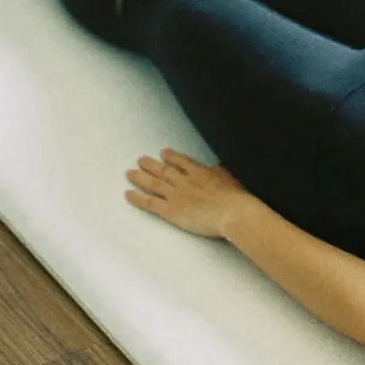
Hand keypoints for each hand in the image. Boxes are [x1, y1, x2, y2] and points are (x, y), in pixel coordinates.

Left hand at [125, 148, 248, 237]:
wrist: (232, 212)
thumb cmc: (236, 197)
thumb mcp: (230, 178)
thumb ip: (220, 172)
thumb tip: (216, 166)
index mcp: (200, 172)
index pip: (182, 162)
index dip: (171, 157)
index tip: (163, 153)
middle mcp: (184, 181)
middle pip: (164, 170)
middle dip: (151, 164)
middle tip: (140, 160)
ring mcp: (176, 195)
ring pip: (153, 183)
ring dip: (140, 177)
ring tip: (130, 173)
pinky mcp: (171, 210)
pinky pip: (150, 202)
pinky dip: (137, 198)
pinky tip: (127, 194)